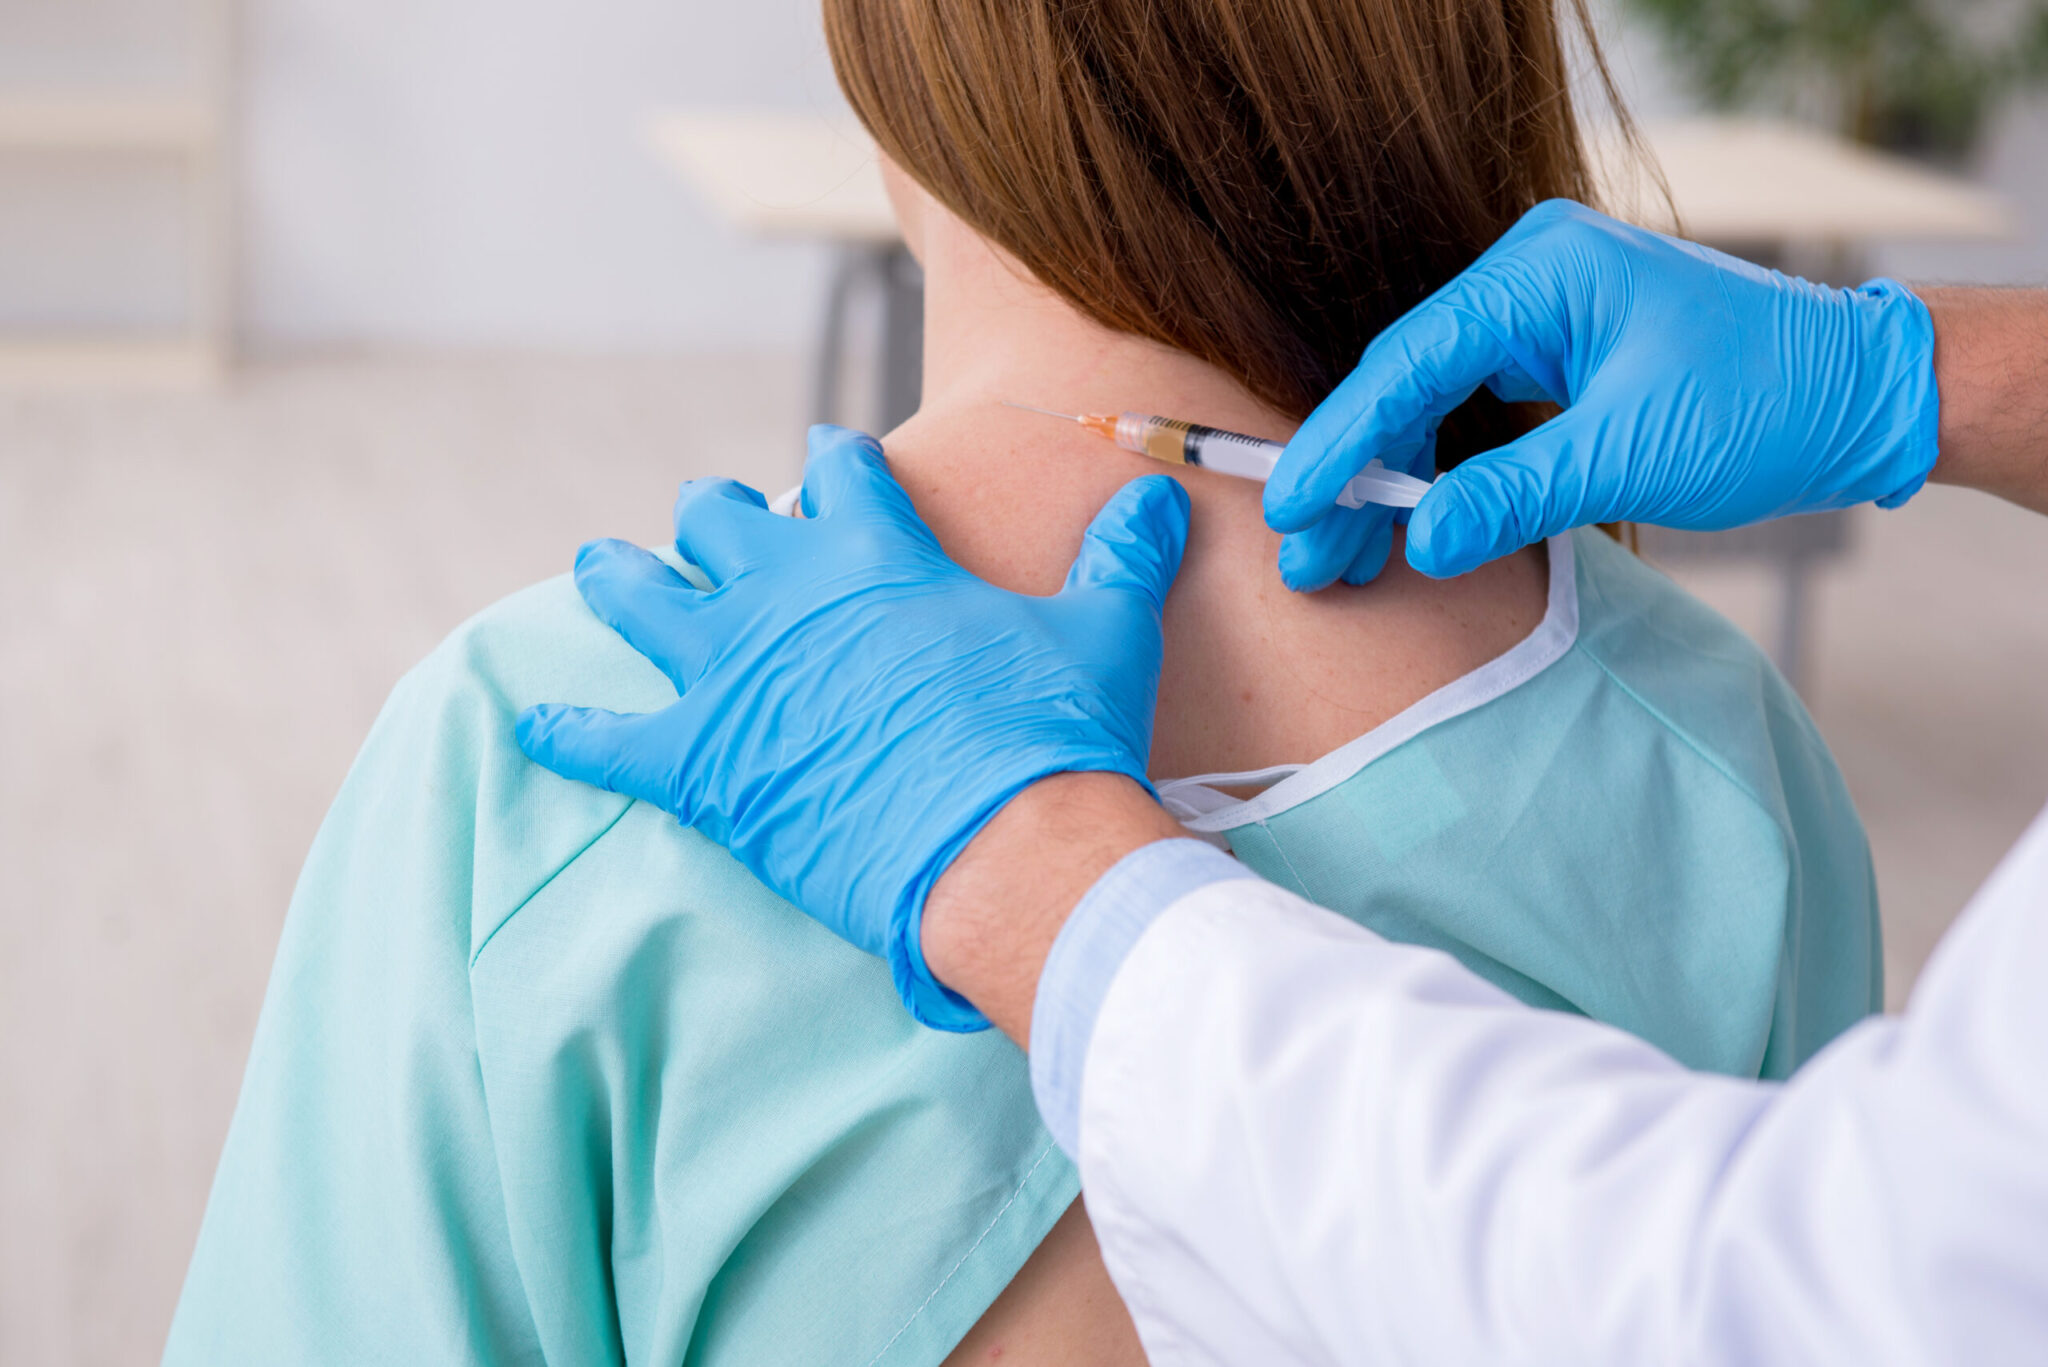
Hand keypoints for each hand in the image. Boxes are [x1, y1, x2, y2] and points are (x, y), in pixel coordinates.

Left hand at [515, 425, 1190, 1030]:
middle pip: (724, 526)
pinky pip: (608, 742)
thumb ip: (1122, 556)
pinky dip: (568, 734)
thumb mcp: (1105, 630)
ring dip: (622, 579)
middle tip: (714, 518)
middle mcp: (792, 596)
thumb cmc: (1056, 734)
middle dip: (719, 517)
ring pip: (646, 600)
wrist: (1005, 844)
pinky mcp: (703, 761)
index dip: (833, 463)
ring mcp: (737, 674)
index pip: (843, 477)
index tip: (825, 458)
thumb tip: (1159, 494)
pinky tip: (530, 724)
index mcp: (881, 555)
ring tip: (600, 566)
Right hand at [1266, 199, 1940, 582]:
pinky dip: (1439, 471)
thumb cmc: (1768, 404)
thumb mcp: (1630, 456)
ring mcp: (1542, 315)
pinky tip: (1408, 525)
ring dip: (1389, 480)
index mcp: (1539, 276)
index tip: (1290, 507)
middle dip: (1353, 474)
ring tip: (1343, 557)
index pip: (1406, 364)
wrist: (1867, 395)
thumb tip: (1419, 542)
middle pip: (1404, 383)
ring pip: (1431, 402)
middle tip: (1307, 556)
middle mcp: (1529, 280)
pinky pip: (1472, 411)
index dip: (1339, 444)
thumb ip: (1513, 496)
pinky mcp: (1560, 354)